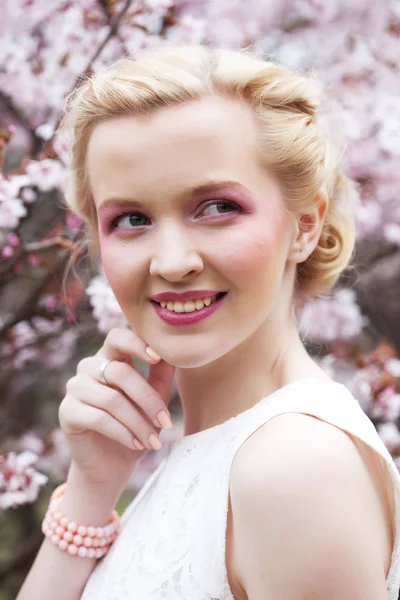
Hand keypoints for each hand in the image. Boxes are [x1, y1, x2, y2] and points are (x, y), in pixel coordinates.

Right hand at [58, 328, 174, 498]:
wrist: (112, 464)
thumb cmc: (136, 426)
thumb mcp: (154, 398)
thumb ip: (161, 374)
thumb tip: (173, 351)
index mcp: (109, 358)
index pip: (117, 337)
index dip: (136, 343)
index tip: (158, 357)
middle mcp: (88, 368)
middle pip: (120, 372)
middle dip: (148, 399)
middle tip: (166, 422)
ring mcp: (75, 388)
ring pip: (112, 399)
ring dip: (138, 423)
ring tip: (153, 441)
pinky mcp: (67, 412)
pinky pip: (98, 418)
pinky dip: (123, 433)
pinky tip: (136, 444)